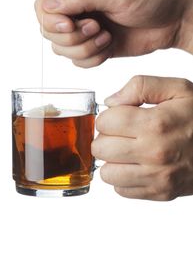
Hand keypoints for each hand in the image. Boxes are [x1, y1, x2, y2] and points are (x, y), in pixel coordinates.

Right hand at [35, 0, 192, 67]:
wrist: (172, 21)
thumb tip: (49, 6)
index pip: (43, 6)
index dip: (50, 20)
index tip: (71, 25)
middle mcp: (78, 11)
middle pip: (49, 32)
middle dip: (72, 37)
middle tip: (97, 28)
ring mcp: (86, 31)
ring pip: (63, 50)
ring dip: (85, 49)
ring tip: (107, 37)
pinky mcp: (95, 48)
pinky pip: (79, 62)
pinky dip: (93, 59)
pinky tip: (110, 47)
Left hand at [92, 75, 192, 200]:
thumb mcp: (177, 89)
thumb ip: (141, 86)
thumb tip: (111, 101)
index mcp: (156, 124)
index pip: (105, 122)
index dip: (107, 116)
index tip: (117, 116)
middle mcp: (155, 153)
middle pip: (100, 148)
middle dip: (106, 137)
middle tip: (120, 133)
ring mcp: (157, 177)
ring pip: (107, 173)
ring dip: (111, 160)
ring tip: (126, 150)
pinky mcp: (160, 193)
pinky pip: (121, 190)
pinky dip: (123, 178)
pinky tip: (136, 164)